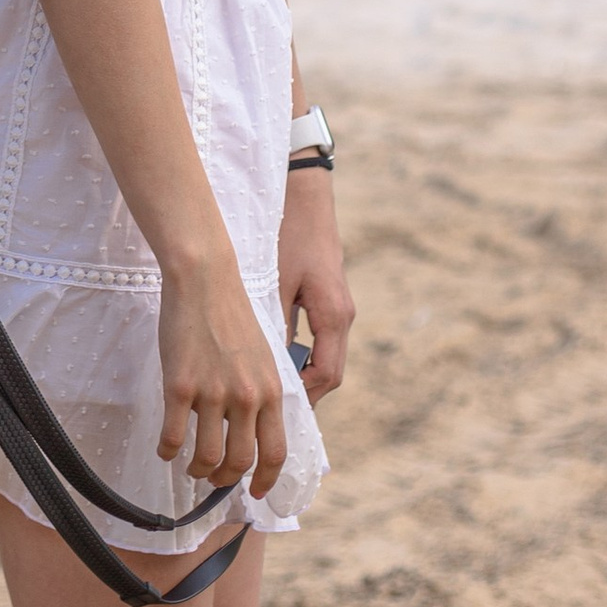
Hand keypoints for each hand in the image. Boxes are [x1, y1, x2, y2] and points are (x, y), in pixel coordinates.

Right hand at [156, 252, 287, 498]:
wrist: (204, 279)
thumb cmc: (231, 312)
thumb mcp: (263, 355)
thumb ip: (262, 391)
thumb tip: (255, 426)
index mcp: (271, 390)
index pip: (275, 452)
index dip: (266, 480)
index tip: (257, 493)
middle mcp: (246, 397)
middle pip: (240, 461)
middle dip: (226, 479)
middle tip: (214, 479)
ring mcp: (213, 393)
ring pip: (208, 456)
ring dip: (198, 471)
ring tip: (190, 467)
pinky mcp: (180, 385)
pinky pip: (173, 436)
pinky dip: (168, 451)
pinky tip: (165, 449)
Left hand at [280, 171, 353, 403]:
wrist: (303, 195)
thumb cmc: (288, 234)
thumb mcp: (275, 281)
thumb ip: (274, 323)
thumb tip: (264, 366)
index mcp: (334, 315)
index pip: (326, 374)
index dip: (303, 397)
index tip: (276, 411)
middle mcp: (342, 316)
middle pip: (329, 371)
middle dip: (304, 393)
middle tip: (272, 411)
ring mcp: (338, 308)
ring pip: (325, 356)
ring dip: (303, 375)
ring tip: (271, 392)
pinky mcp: (328, 299)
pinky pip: (320, 339)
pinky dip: (302, 355)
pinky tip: (274, 358)